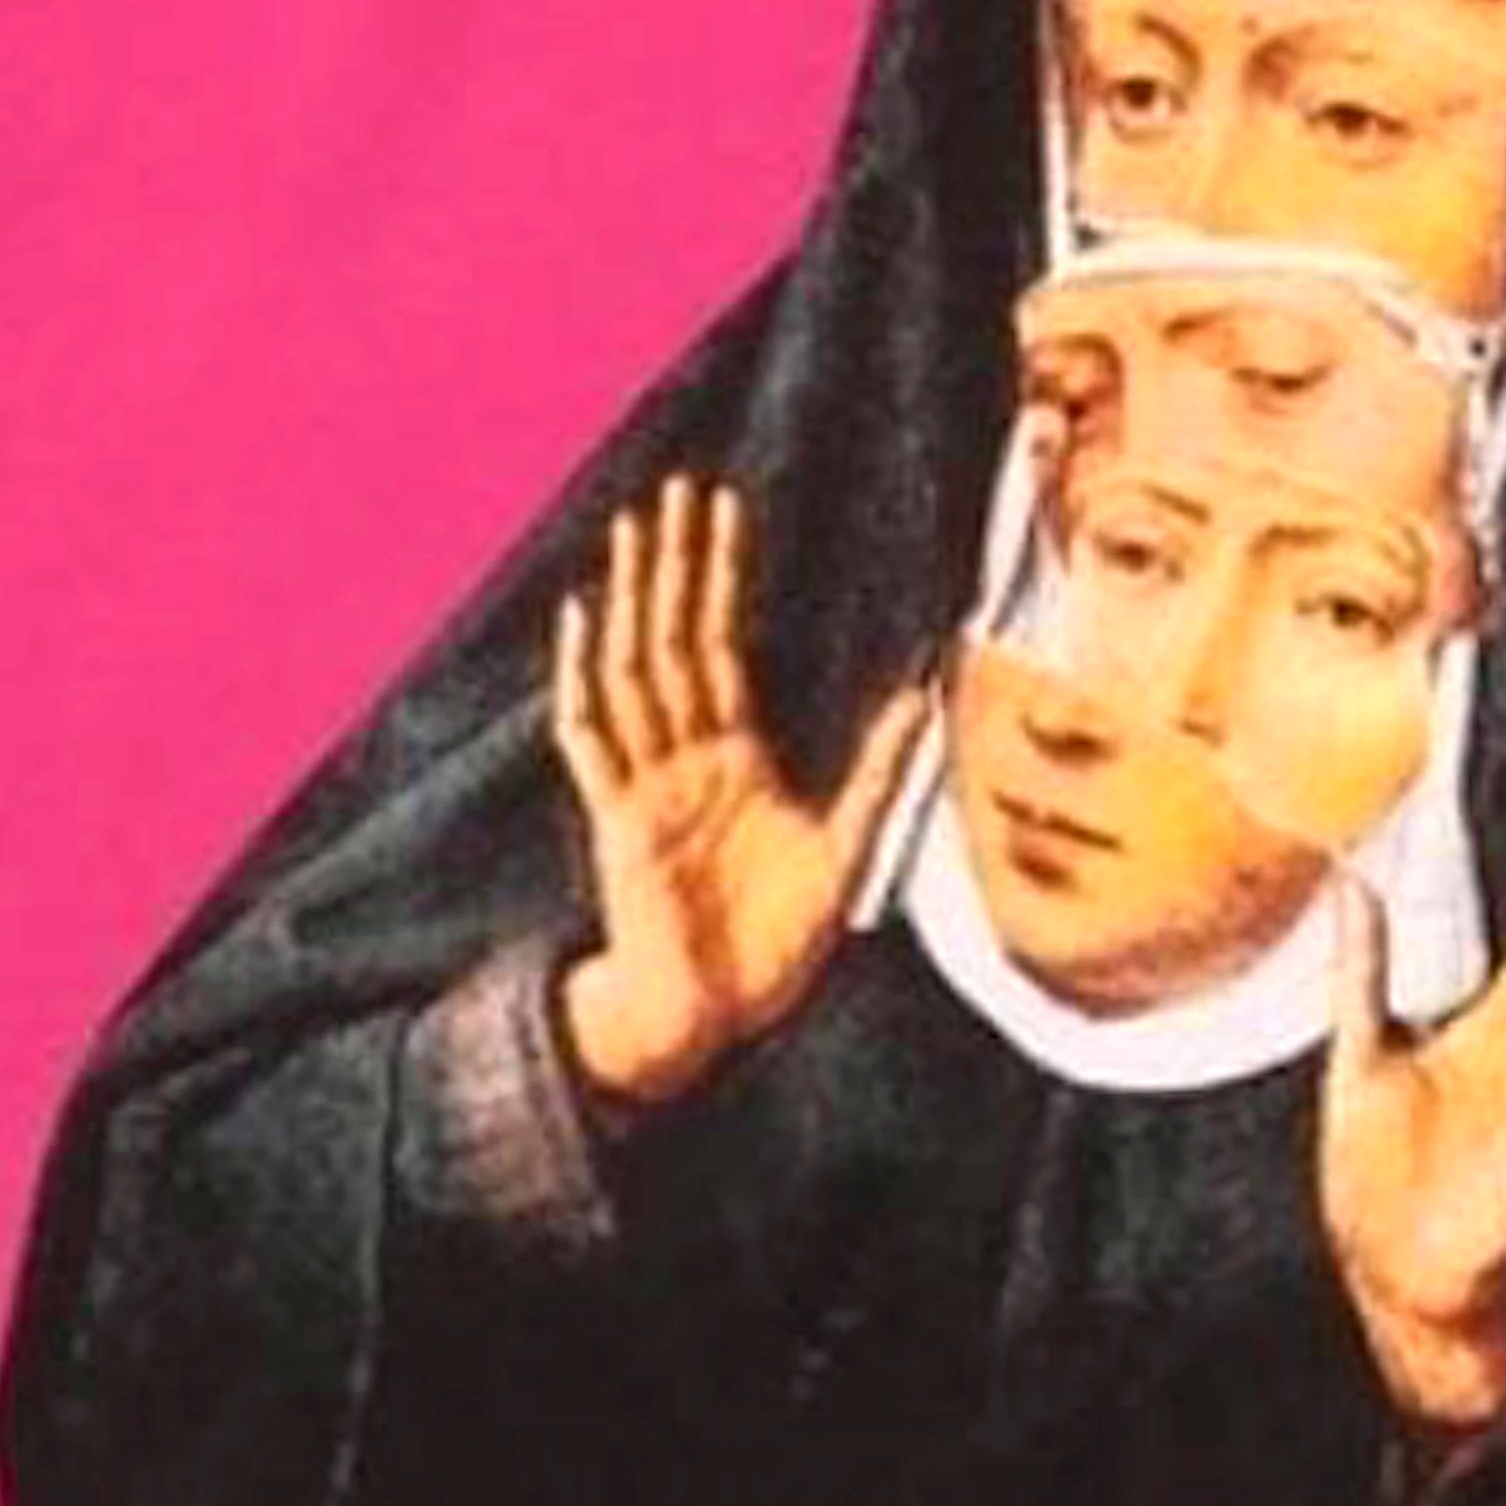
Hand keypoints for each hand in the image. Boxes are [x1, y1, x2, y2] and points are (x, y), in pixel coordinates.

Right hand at [547, 475, 938, 1111]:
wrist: (710, 1015)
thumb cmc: (769, 946)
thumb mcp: (846, 846)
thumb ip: (880, 771)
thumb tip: (925, 700)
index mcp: (733, 760)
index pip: (722, 646)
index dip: (723, 579)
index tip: (726, 513)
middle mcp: (682, 760)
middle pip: (674, 639)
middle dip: (677, 564)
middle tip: (678, 489)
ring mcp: (645, 786)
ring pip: (632, 669)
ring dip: (633, 598)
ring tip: (634, 529)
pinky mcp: (617, 821)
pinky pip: (590, 739)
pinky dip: (580, 678)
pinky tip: (581, 620)